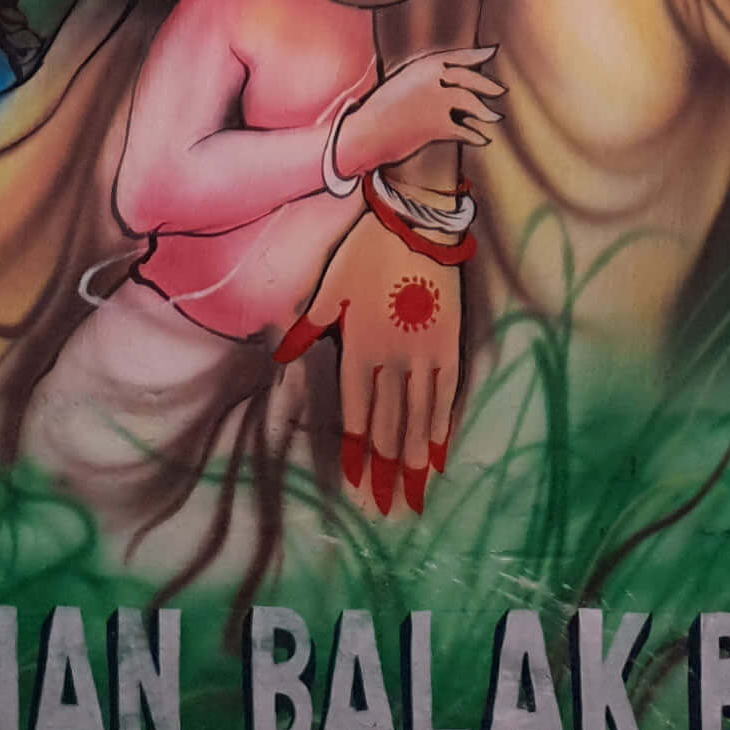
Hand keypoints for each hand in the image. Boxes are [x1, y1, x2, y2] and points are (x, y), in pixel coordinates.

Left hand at [275, 208, 464, 516]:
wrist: (417, 221)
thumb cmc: (367, 251)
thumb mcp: (329, 287)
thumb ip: (308, 328)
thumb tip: (280, 355)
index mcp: (360, 347)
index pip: (357, 413)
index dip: (356, 451)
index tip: (355, 485)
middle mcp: (393, 359)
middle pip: (389, 425)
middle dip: (385, 470)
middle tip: (386, 508)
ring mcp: (425, 354)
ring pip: (419, 419)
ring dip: (414, 461)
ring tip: (413, 497)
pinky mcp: (449, 343)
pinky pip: (446, 395)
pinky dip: (441, 427)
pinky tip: (439, 455)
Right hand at [332, 47, 503, 182]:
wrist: (368, 131)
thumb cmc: (382, 108)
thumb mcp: (403, 83)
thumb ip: (427, 79)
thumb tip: (455, 83)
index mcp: (422, 65)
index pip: (457, 56)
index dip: (477, 54)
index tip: (492, 51)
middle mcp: (432, 80)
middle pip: (469, 78)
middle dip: (487, 85)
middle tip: (500, 90)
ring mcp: (436, 101)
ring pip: (471, 103)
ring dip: (486, 112)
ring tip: (495, 117)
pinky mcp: (437, 125)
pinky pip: (464, 129)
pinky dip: (475, 135)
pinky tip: (483, 139)